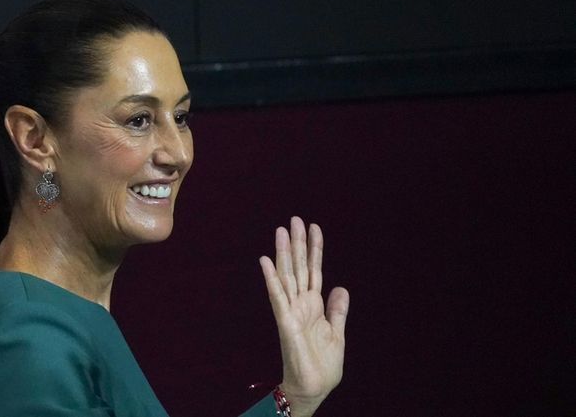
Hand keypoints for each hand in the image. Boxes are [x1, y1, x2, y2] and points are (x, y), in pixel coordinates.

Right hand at [259, 217, 349, 416]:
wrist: (314, 387)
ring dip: (282, 253)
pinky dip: (270, 278)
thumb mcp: (337, 333)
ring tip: (281, 230)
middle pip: (298, 267)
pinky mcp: (285, 322)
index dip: (314, 249)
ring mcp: (291, 311)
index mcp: (313, 305)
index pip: (313, 270)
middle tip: (295, 219)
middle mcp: (300, 303)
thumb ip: (337, 310)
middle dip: (297, 243)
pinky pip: (277, 296)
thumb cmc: (322, 365)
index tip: (314, 227)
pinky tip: (265, 260)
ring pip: (287, 275)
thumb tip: (341, 287)